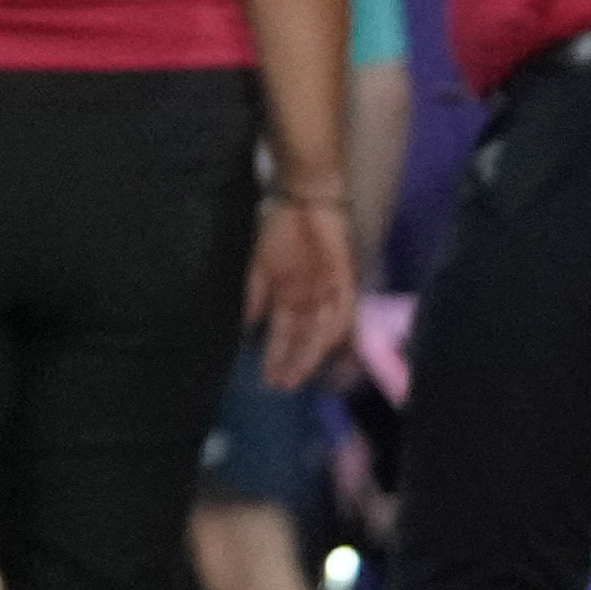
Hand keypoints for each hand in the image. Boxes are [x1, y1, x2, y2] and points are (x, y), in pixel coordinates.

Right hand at [249, 190, 360, 391]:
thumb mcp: (260, 267)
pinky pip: (340, 312)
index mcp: (292, 299)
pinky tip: (322, 348)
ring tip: (295, 375)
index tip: (266, 379)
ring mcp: (329, 294)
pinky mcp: (345, 282)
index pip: (284, 335)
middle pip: (304, 340)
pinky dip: (331, 330)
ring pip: (321, 333)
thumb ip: (255, 298)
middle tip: (282, 387)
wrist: (304, 202)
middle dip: (293, 363)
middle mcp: (313, 302)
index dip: (276, 357)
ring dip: (309, 354)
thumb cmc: (281, 231)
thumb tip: (245, 328)